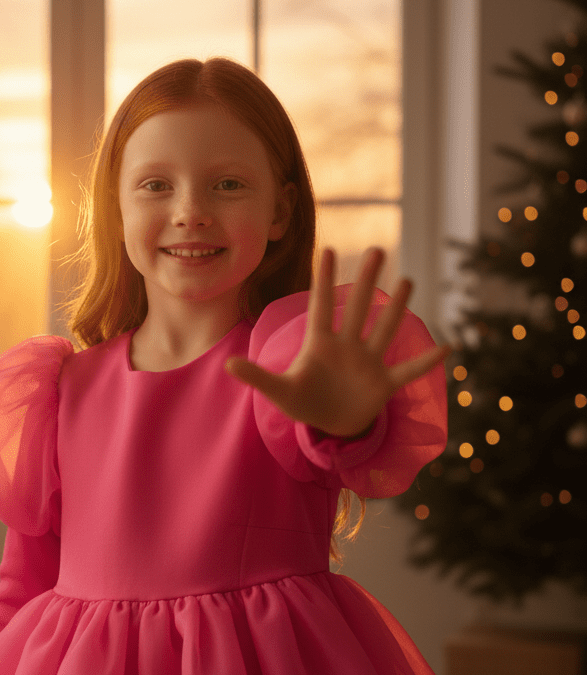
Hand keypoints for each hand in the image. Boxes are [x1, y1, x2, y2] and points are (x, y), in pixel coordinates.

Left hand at [225, 247, 449, 437]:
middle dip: (366, 282)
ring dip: (396, 309)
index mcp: (320, 344)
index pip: (321, 306)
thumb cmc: (304, 402)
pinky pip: (407, 371)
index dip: (324, 280)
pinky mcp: (384, 383)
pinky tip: (446, 347)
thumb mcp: (279, 392)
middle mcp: (347, 346)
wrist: (331, 425)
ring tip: (408, 280)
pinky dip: (425, 362)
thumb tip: (229, 364)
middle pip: (358, 309)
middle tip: (377, 250)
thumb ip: (257, 377)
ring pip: (384, 330)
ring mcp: (368, 362)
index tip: (329, 248)